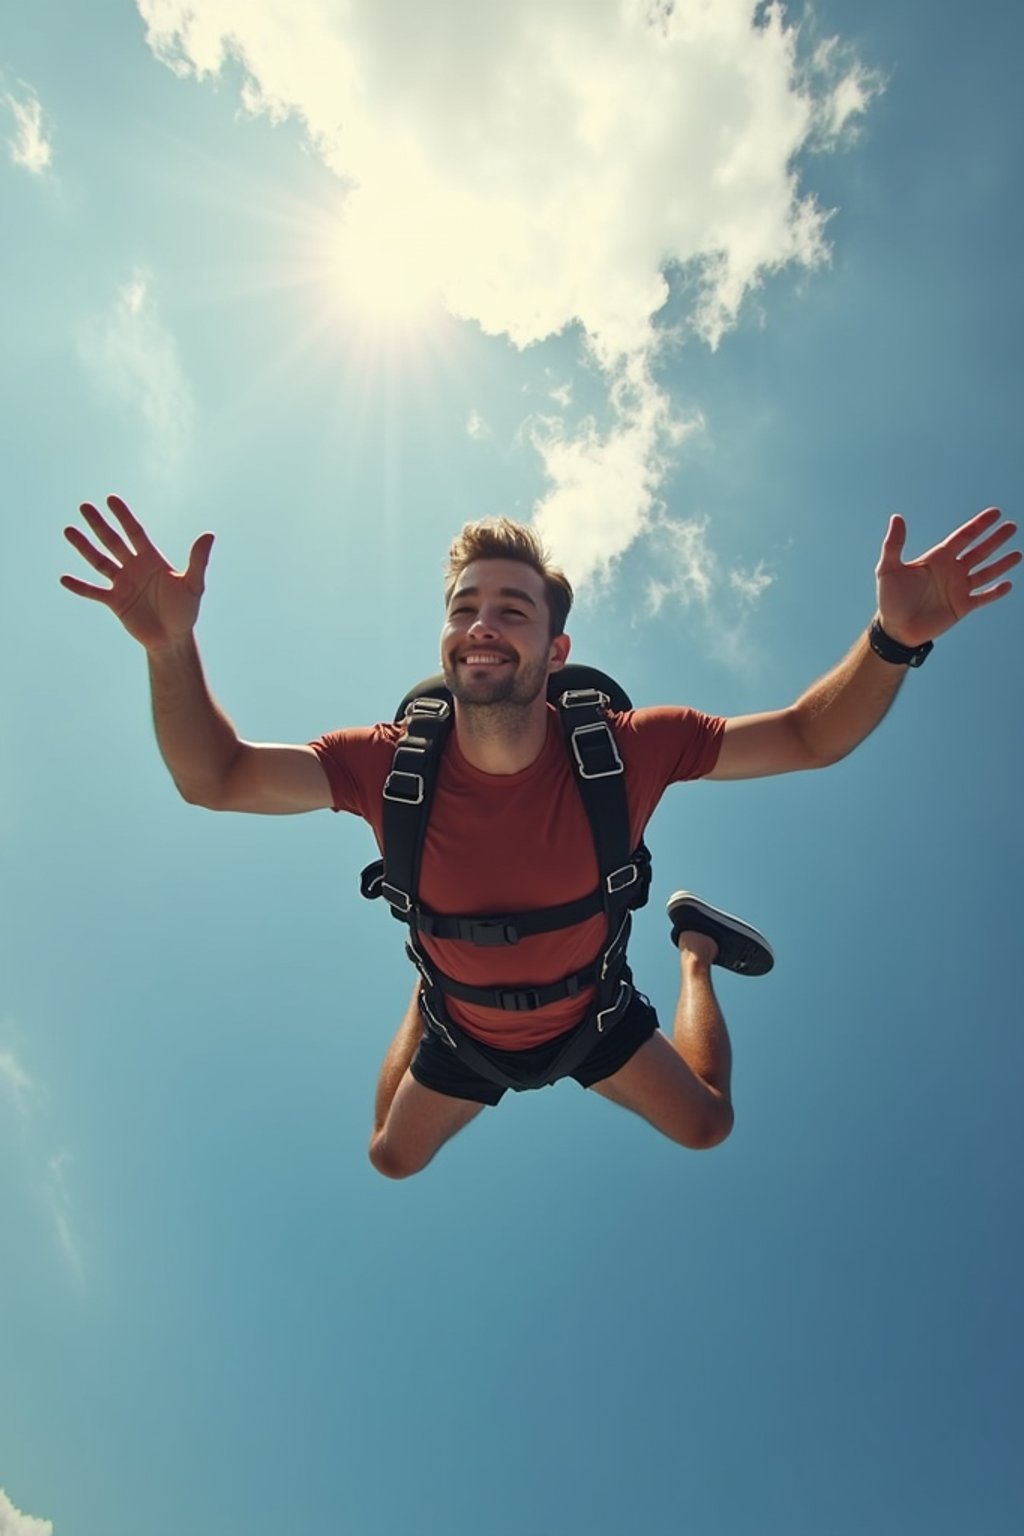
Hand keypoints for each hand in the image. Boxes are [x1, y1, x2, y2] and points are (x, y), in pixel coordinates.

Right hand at [61, 495, 213, 650]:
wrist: (173, 639)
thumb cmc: (186, 611)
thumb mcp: (194, 585)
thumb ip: (198, 561)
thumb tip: (209, 534)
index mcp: (152, 560)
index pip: (135, 532)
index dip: (124, 516)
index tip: (111, 499)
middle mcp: (135, 568)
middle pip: (113, 542)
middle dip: (99, 525)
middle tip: (84, 507)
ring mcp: (123, 584)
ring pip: (99, 562)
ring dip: (84, 547)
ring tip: (69, 530)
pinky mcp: (115, 602)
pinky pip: (94, 592)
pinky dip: (80, 587)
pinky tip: (64, 579)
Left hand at [875, 507, 1019, 646]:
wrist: (895, 630)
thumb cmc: (890, 599)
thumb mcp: (888, 569)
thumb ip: (894, 544)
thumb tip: (897, 517)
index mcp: (938, 558)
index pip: (963, 537)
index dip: (979, 525)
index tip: (995, 513)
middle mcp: (951, 571)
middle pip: (979, 551)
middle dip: (995, 539)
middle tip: (1012, 526)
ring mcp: (958, 589)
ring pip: (986, 572)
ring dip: (1001, 563)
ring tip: (1018, 553)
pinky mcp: (962, 607)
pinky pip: (983, 597)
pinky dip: (995, 592)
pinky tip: (1008, 584)